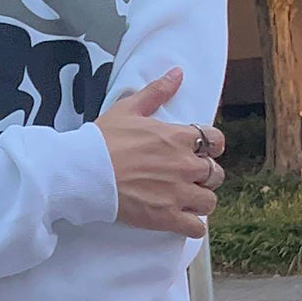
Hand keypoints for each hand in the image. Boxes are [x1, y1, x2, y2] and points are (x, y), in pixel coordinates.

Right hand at [95, 67, 225, 238]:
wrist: (85, 172)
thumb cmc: (103, 140)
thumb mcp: (128, 109)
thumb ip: (157, 92)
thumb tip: (178, 73)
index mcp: (178, 138)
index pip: (216, 140)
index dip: (211, 146)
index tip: (202, 151)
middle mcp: (185, 165)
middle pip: (215, 174)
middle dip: (203, 176)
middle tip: (184, 178)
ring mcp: (178, 193)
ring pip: (209, 201)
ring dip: (199, 201)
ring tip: (182, 200)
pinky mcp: (167, 217)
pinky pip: (196, 227)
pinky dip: (191, 225)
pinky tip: (180, 220)